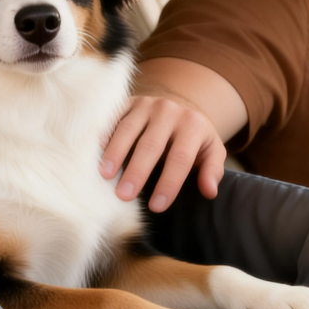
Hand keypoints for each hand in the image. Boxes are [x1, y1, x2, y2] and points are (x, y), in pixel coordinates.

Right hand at [101, 93, 226, 211]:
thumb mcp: (211, 151)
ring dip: (115, 153)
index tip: (157, 207)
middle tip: (124, 195)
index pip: (180, 158)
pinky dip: (105, 135)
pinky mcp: (130, 101)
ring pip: (128, 129)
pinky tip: (96, 154)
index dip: (169, 183)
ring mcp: (147, 104)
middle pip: (151, 144)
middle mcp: (169, 111)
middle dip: (137, 171)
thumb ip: (212, 170)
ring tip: (105, 176)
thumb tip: (210, 191)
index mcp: (193, 125)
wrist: (180, 106)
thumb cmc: (194, 138)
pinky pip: (114, 118)